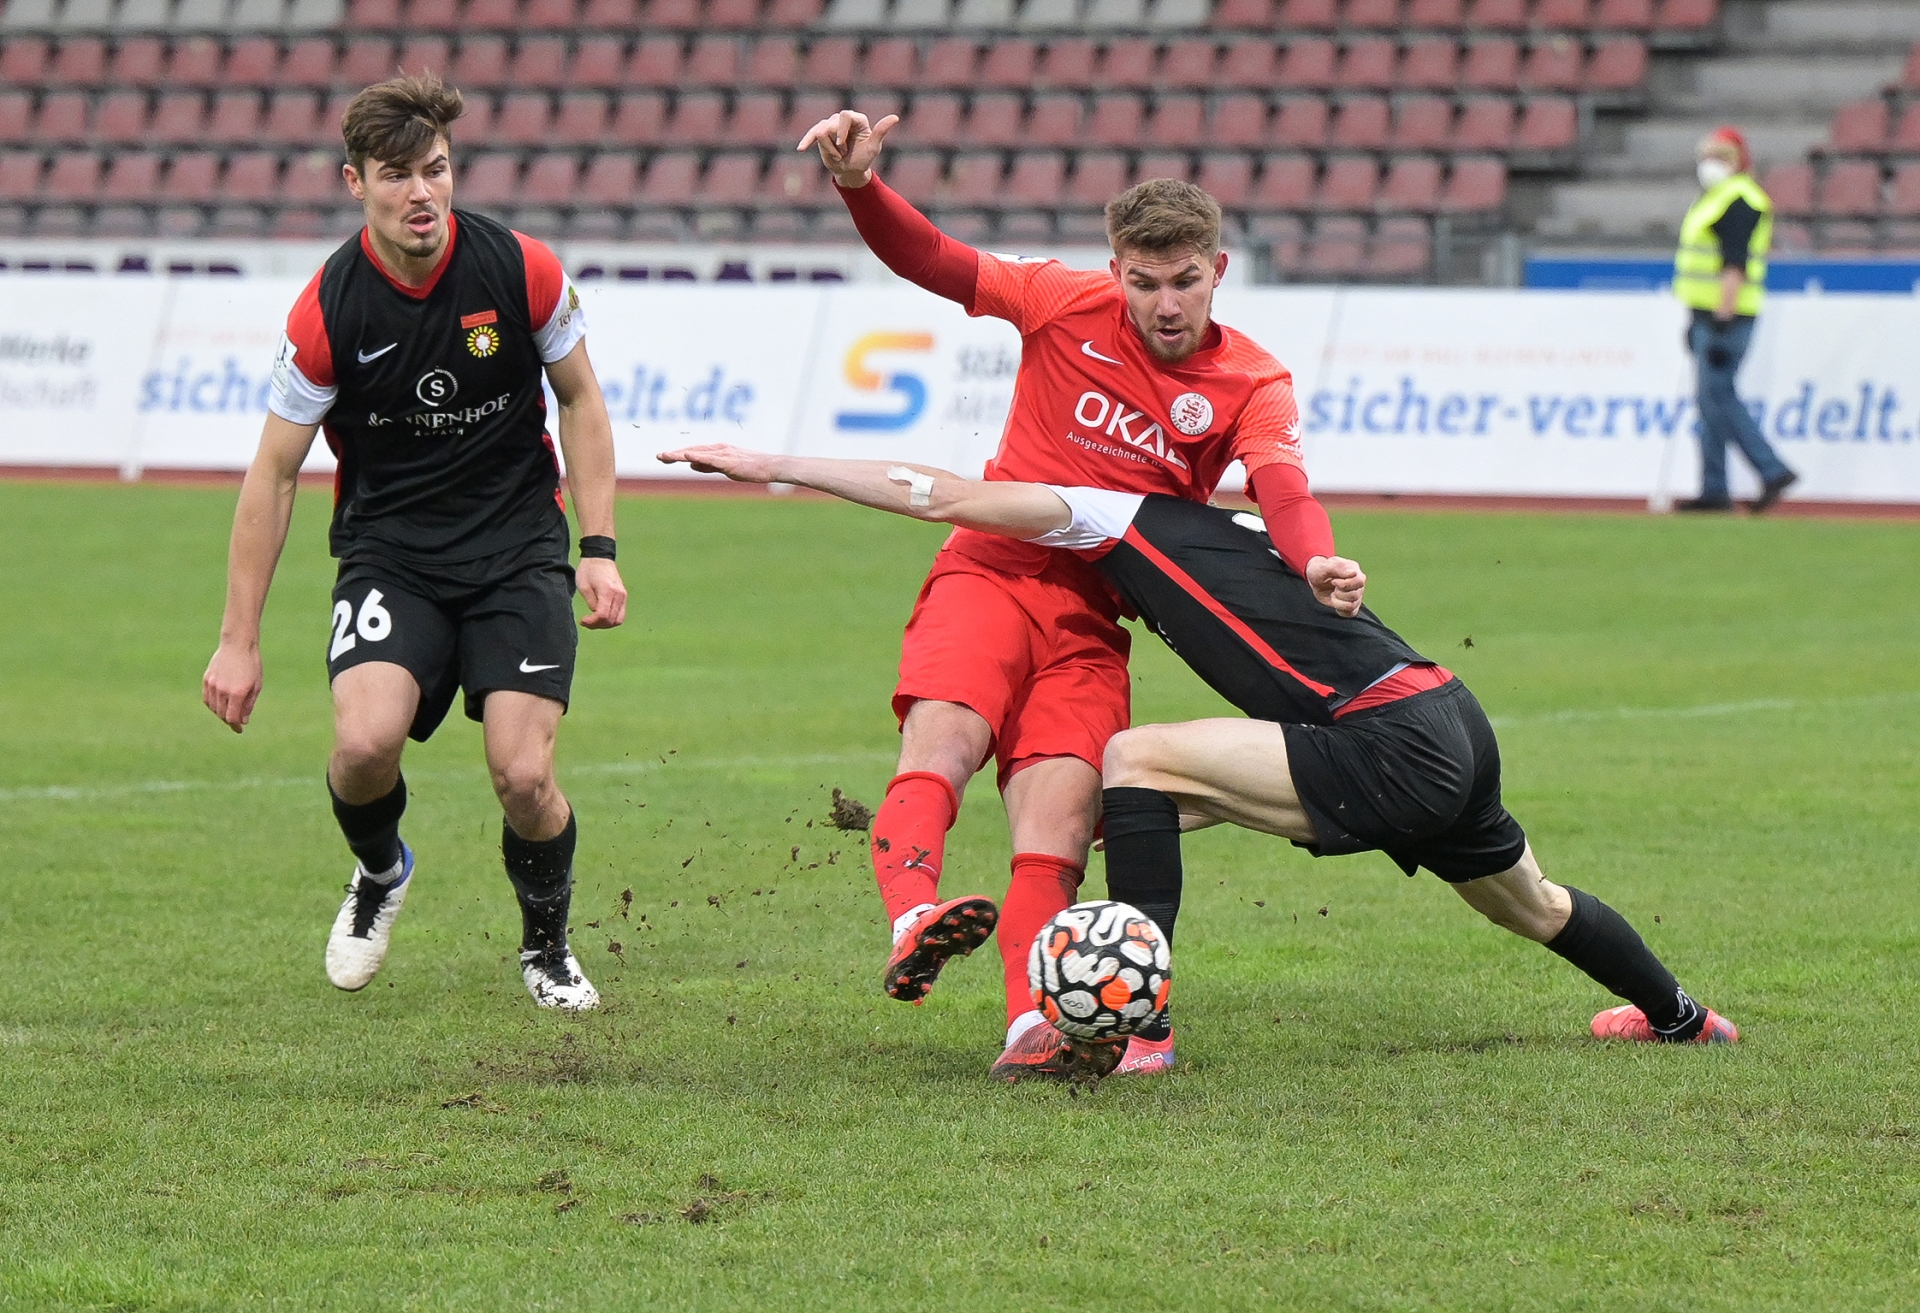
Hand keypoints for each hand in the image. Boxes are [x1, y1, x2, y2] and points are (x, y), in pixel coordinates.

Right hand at [203, 642, 262, 732]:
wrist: (238, 644)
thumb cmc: (252, 665)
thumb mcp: (256, 686)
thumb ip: (248, 705)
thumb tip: (242, 721)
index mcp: (238, 693)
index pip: (232, 718)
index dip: (235, 726)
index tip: (239, 730)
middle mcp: (223, 690)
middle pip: (222, 714)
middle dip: (229, 720)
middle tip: (236, 721)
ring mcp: (213, 685)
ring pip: (213, 707)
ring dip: (220, 713)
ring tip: (229, 712)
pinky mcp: (207, 679)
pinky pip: (207, 698)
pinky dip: (212, 705)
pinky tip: (219, 704)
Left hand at [576, 557, 626, 629]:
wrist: (599, 557)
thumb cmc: (589, 570)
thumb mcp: (584, 587)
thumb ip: (591, 603)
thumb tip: (596, 614)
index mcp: (608, 591)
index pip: (603, 615)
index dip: (592, 622)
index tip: (583, 620)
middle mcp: (619, 595)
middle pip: (611, 620)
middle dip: (598, 624)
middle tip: (587, 622)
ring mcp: (623, 596)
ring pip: (618, 619)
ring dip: (606, 624)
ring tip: (594, 620)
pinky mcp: (623, 596)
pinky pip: (620, 614)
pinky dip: (611, 619)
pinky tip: (602, 616)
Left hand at [657, 443, 782, 482]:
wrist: (770, 466)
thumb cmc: (751, 467)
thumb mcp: (725, 466)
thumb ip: (707, 465)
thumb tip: (690, 463)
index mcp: (717, 450)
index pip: (694, 451)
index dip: (678, 454)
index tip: (664, 457)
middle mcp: (718, 449)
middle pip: (692, 450)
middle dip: (675, 453)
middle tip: (658, 456)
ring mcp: (724, 454)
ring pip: (698, 453)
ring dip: (681, 454)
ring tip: (666, 456)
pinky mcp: (729, 461)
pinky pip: (711, 459)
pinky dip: (698, 456)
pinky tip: (686, 455)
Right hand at [796, 109, 898, 187]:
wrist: (851, 171)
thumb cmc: (864, 158)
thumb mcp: (873, 147)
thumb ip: (881, 131)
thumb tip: (895, 117)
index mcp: (857, 119)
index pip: (845, 116)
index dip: (841, 130)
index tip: (841, 144)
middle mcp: (843, 119)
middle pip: (831, 124)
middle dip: (835, 143)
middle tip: (843, 154)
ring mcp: (831, 124)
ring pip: (821, 132)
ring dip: (829, 149)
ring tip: (837, 157)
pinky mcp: (820, 133)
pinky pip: (812, 134)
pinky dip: (806, 141)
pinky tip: (801, 149)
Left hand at [1305, 555, 1365, 616]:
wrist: (1315, 579)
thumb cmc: (1319, 570)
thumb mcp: (1324, 566)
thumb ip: (1338, 568)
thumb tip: (1354, 573)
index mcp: (1355, 571)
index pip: (1359, 582)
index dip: (1344, 584)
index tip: (1333, 581)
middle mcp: (1358, 584)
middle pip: (1355, 595)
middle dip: (1339, 594)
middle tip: (1332, 587)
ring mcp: (1356, 594)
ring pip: (1352, 605)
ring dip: (1338, 602)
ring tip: (1333, 594)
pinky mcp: (1351, 604)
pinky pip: (1351, 613)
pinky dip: (1341, 610)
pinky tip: (1335, 602)